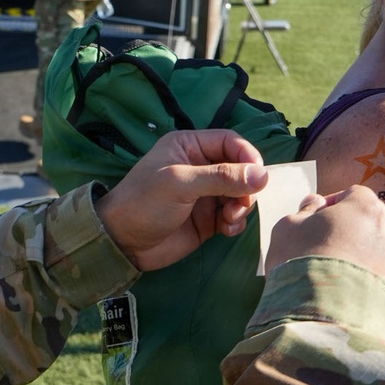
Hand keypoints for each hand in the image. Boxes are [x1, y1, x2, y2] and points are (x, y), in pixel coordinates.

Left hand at [95, 129, 267, 271]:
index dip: (248, 156)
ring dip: (242, 206)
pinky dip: (236, 222)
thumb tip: (262, 175)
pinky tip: (226, 230)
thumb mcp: (180, 183)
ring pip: (241, 194)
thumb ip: (221, 177)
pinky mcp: (208, 219)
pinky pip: (234, 216)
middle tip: (239, 205)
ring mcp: (205, 194)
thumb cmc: (144, 203)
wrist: (122, 243)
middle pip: (241, 169)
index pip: (231, 142)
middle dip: (246, 187)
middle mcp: (200, 167)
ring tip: (229, 219)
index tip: (258, 177)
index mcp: (189, 147)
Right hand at [265, 185, 384, 311]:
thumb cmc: (300, 263)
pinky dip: (367, 288)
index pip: (354, 194)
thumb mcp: (288, 228)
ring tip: (333, 279)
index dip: (332, 205)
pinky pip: (382, 286)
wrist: (321, 318)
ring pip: (379, 255)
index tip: (315, 221)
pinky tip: (344, 300)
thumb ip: (304, 210)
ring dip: (360, 261)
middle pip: (370, 225)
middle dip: (350, 232)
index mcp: (365, 208)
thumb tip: (315, 203)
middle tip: (322, 250)